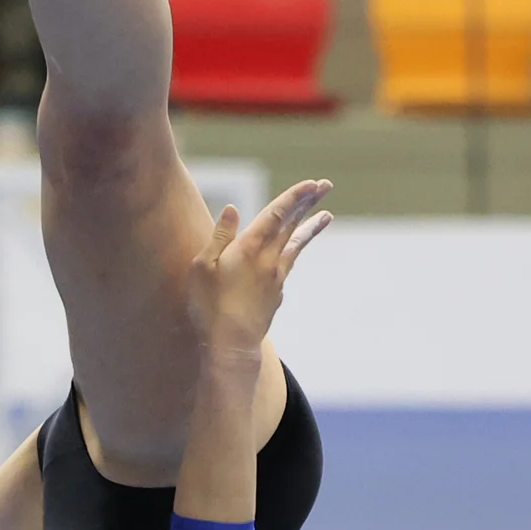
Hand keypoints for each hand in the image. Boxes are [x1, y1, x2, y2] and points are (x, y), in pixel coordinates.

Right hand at [184, 179, 331, 357]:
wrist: (231, 345)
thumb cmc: (210, 306)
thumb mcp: (203, 267)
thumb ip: (219, 236)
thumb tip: (232, 209)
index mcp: (249, 248)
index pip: (277, 213)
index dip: (295, 196)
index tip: (312, 183)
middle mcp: (269, 259)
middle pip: (292, 224)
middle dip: (308, 202)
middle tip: (326, 185)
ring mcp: (276, 278)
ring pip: (296, 245)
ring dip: (311, 227)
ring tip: (327, 215)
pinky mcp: (276, 294)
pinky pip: (288, 265)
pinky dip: (293, 251)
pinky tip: (293, 249)